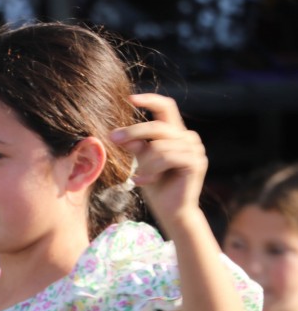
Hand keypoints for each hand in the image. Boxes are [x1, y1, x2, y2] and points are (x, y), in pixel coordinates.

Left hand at [109, 94, 207, 228]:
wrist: (170, 211)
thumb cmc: (156, 186)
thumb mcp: (141, 162)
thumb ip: (136, 146)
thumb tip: (118, 133)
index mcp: (175, 133)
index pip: (166, 107)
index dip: (150, 100)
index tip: (130, 98)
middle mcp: (188, 137)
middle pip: (158, 126)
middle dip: (133, 132)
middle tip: (113, 138)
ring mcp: (195, 149)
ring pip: (159, 146)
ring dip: (144, 163)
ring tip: (140, 177)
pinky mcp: (196, 162)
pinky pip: (167, 157)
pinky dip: (152, 170)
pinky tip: (145, 181)